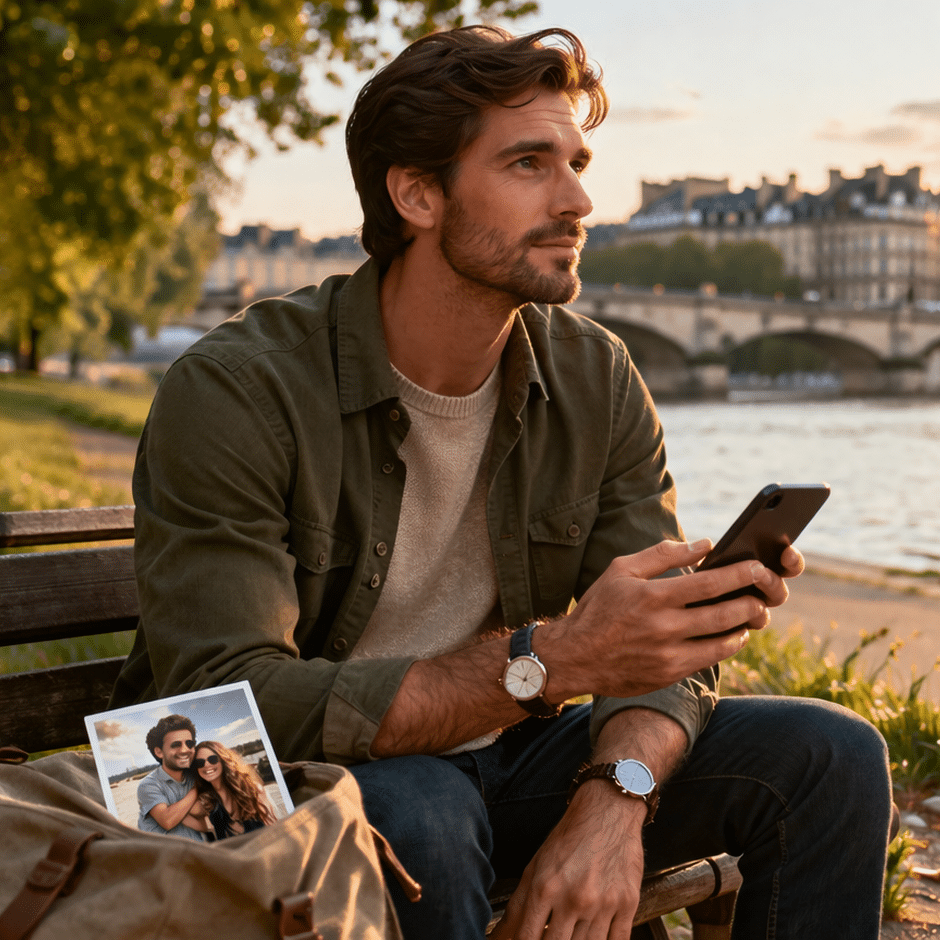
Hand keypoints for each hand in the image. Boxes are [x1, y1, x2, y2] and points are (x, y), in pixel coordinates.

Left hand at [490, 783, 644, 939]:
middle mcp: (574, 898)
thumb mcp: (535, 867)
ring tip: (570, 933)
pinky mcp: (628, 904)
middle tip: (553, 934)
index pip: (527, 939)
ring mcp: (603, 904)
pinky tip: (594, 937)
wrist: (607, 811)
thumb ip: (517, 909)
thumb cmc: (569, 840)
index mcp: (545, 888)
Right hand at [540, 539, 775, 701]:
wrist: (574, 656)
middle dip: (752, 601)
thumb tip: (705, 545)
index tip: (759, 567)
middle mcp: (663, 626)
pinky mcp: (669, 673)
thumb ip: (664, 554)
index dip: (740, 574)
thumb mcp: (622, 570)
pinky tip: (733, 634)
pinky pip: (710, 659)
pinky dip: (728, 645)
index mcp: (652, 595)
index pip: (710, 583)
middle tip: (765, 592)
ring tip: (753, 612)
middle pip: (724, 613)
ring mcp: (668, 653)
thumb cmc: (598, 607)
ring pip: (723, 640)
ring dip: (744, 624)